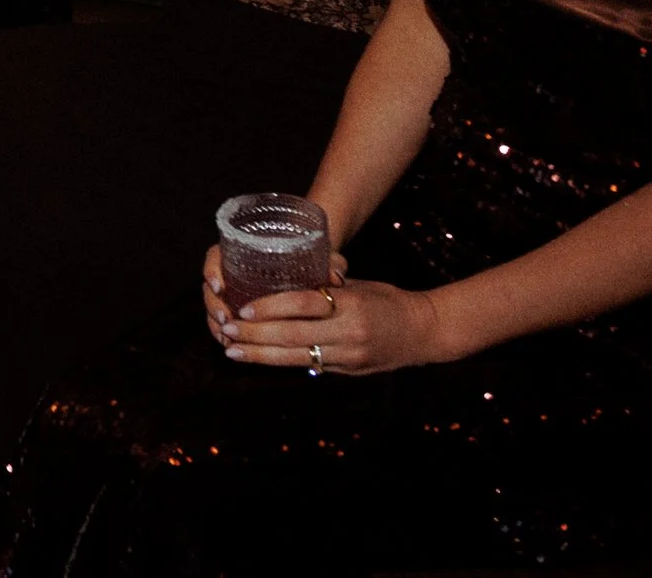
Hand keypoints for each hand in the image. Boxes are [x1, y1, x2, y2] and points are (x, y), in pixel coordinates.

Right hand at [202, 243, 348, 341]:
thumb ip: (327, 262)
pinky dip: (223, 333)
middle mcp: (231, 271)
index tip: (221, 286)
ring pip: (214, 306)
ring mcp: (232, 291)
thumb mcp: (318, 257)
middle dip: (213, 304)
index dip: (212, 271)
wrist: (304, 266)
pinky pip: (222, 320)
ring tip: (225, 338)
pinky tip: (230, 345)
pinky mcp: (236, 309)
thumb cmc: (307, 258)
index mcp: (241, 251)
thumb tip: (336, 276)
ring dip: (215, 323)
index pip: (215, 257)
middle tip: (225, 319)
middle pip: (210, 286)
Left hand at [202, 245, 438, 373]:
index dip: (271, 306)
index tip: (243, 307)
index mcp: (350, 304)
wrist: (424, 332)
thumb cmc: (386, 299)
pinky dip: (281, 362)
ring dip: (260, 355)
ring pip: (296, 357)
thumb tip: (283, 280)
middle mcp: (349, 333)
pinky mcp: (348, 371)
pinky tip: (259, 359)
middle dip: (256, 334)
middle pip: (293, 335)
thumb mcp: (357, 285)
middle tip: (227, 330)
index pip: (304, 304)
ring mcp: (349, 356)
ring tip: (232, 350)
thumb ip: (324, 286)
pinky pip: (309, 366)